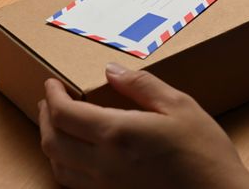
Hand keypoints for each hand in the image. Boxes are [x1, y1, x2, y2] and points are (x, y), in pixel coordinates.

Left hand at [38, 63, 248, 188]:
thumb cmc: (203, 152)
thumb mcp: (179, 105)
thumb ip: (141, 85)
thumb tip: (111, 71)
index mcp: (117, 134)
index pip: (64, 114)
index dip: (52, 96)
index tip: (51, 83)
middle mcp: (103, 164)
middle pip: (52, 140)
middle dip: (44, 116)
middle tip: (48, 100)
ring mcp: (105, 187)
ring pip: (58, 165)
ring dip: (50, 140)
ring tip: (55, 123)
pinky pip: (73, 183)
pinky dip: (63, 163)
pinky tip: (74, 153)